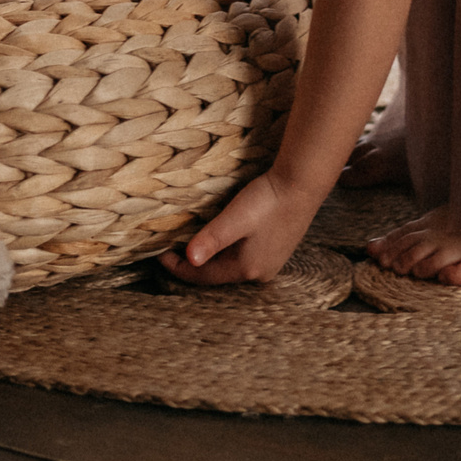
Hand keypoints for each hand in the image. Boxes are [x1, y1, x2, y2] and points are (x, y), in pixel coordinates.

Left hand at [157, 167, 322, 285]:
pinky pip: (241, 257)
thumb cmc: (268, 200)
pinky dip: (224, 251)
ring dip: (209, 256)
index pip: (203, 276)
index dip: (178, 267)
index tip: (159, 253)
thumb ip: (212, 239)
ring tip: (190, 242)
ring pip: (229, 265)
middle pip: (216, 274)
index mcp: (247, 269)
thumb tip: (189, 259)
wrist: (302, 184)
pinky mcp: (275, 250)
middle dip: (193, 264)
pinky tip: (218, 238)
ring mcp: (270, 262)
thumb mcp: (234, 218)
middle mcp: (260, 272)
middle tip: (170, 248)